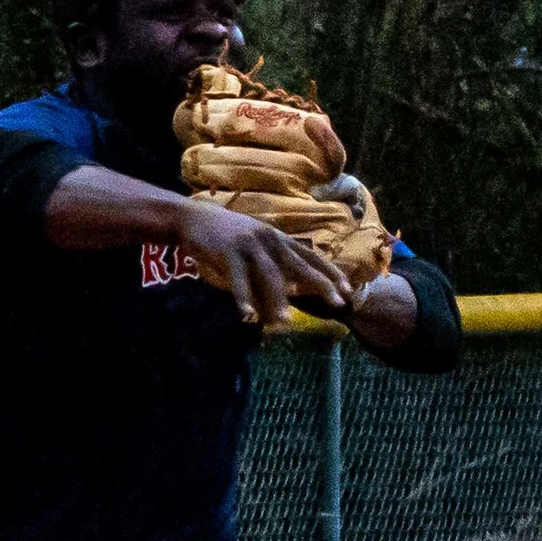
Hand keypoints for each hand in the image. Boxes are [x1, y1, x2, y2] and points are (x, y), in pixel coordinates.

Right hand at [177, 204, 353, 330]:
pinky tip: (248, 316)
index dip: (329, 272)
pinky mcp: (228, 252)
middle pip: (299, 265)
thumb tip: (289, 288)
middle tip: (337, 303)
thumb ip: (271, 262)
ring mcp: (249, 245)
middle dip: (320, 284)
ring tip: (285, 323)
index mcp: (278, 238)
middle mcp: (269, 239)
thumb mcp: (254, 244)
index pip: (310, 256)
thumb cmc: (226, 236)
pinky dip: (243, 299)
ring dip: (278, 301)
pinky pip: (238, 280)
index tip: (347, 288)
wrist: (194, 218)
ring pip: (270, 276)